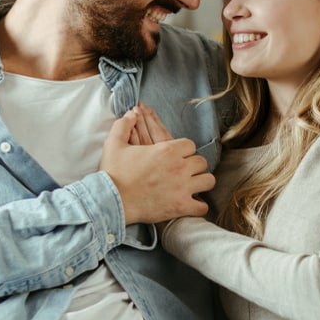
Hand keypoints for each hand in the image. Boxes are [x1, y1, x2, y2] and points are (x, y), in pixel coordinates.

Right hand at [100, 108, 213, 224]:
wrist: (111, 201)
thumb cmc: (113, 173)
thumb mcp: (114, 144)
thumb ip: (124, 125)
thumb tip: (132, 113)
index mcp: (167, 150)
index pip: (190, 145)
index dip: (184, 150)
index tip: (177, 156)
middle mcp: (179, 167)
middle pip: (201, 162)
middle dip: (193, 165)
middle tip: (184, 171)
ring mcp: (183, 188)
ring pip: (208, 180)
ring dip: (200, 182)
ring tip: (192, 185)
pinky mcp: (181, 207)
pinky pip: (202, 206)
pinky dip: (198, 206)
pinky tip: (191, 204)